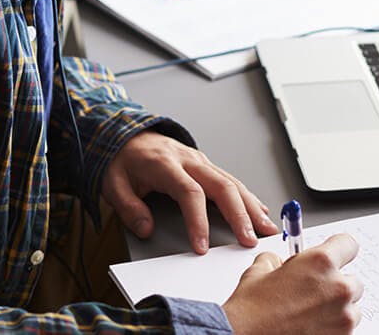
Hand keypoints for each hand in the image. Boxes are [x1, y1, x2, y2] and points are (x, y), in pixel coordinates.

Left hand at [104, 132, 279, 253]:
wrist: (125, 133)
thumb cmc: (122, 159)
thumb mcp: (112, 184)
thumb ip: (129, 208)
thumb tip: (146, 229)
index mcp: (166, 164)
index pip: (189, 193)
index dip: (198, 221)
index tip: (202, 246)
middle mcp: (189, 160)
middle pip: (222, 186)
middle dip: (239, 215)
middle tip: (249, 239)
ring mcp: (201, 161)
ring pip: (233, 182)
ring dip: (251, 207)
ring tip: (266, 228)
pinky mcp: (207, 165)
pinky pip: (232, 180)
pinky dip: (248, 197)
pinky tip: (259, 210)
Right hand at [223, 234, 362, 334]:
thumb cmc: (251, 311)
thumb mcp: (260, 271)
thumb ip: (278, 260)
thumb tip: (281, 263)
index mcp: (321, 262)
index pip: (348, 244)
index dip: (338, 250)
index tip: (333, 256)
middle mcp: (338, 287)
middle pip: (352, 280)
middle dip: (335, 285)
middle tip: (312, 294)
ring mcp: (343, 315)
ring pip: (351, 307)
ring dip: (336, 309)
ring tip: (309, 315)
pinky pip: (346, 328)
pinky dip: (333, 328)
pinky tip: (311, 328)